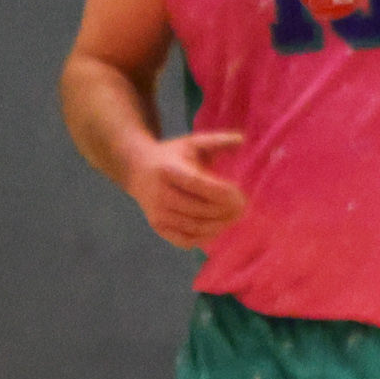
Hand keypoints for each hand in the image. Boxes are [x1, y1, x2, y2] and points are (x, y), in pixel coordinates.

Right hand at [125, 130, 247, 250]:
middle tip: (243, 208)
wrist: (136, 169)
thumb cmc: (172, 156)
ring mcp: (157, 212)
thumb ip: (217, 141)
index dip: (224, 194)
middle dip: (227, 211)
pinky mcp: (157, 226)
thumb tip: (242, 139)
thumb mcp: (192, 143)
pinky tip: (216, 228)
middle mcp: (160, 193)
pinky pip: (185, 239)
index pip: (201, 186)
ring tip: (233, 218)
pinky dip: (204, 238)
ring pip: (196, 226)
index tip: (241, 195)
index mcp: (169, 170)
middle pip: (201, 209)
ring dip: (220, 225)